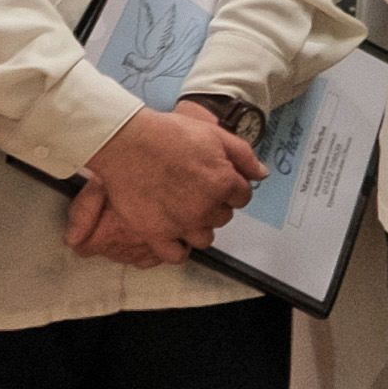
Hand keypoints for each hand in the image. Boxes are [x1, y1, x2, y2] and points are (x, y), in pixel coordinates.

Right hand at [73, 101, 264, 262]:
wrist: (126, 141)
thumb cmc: (168, 134)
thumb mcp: (214, 134)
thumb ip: (244, 156)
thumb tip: (261, 174)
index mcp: (223, 183)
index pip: (242, 196)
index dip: (231, 186)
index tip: (216, 178)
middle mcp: (205, 208)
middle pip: (223, 216)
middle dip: (215, 204)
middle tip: (196, 189)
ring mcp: (180, 224)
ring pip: (204, 237)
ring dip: (199, 226)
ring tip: (185, 211)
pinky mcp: (155, 233)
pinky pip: (176, 255)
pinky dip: (179, 248)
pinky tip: (175, 235)